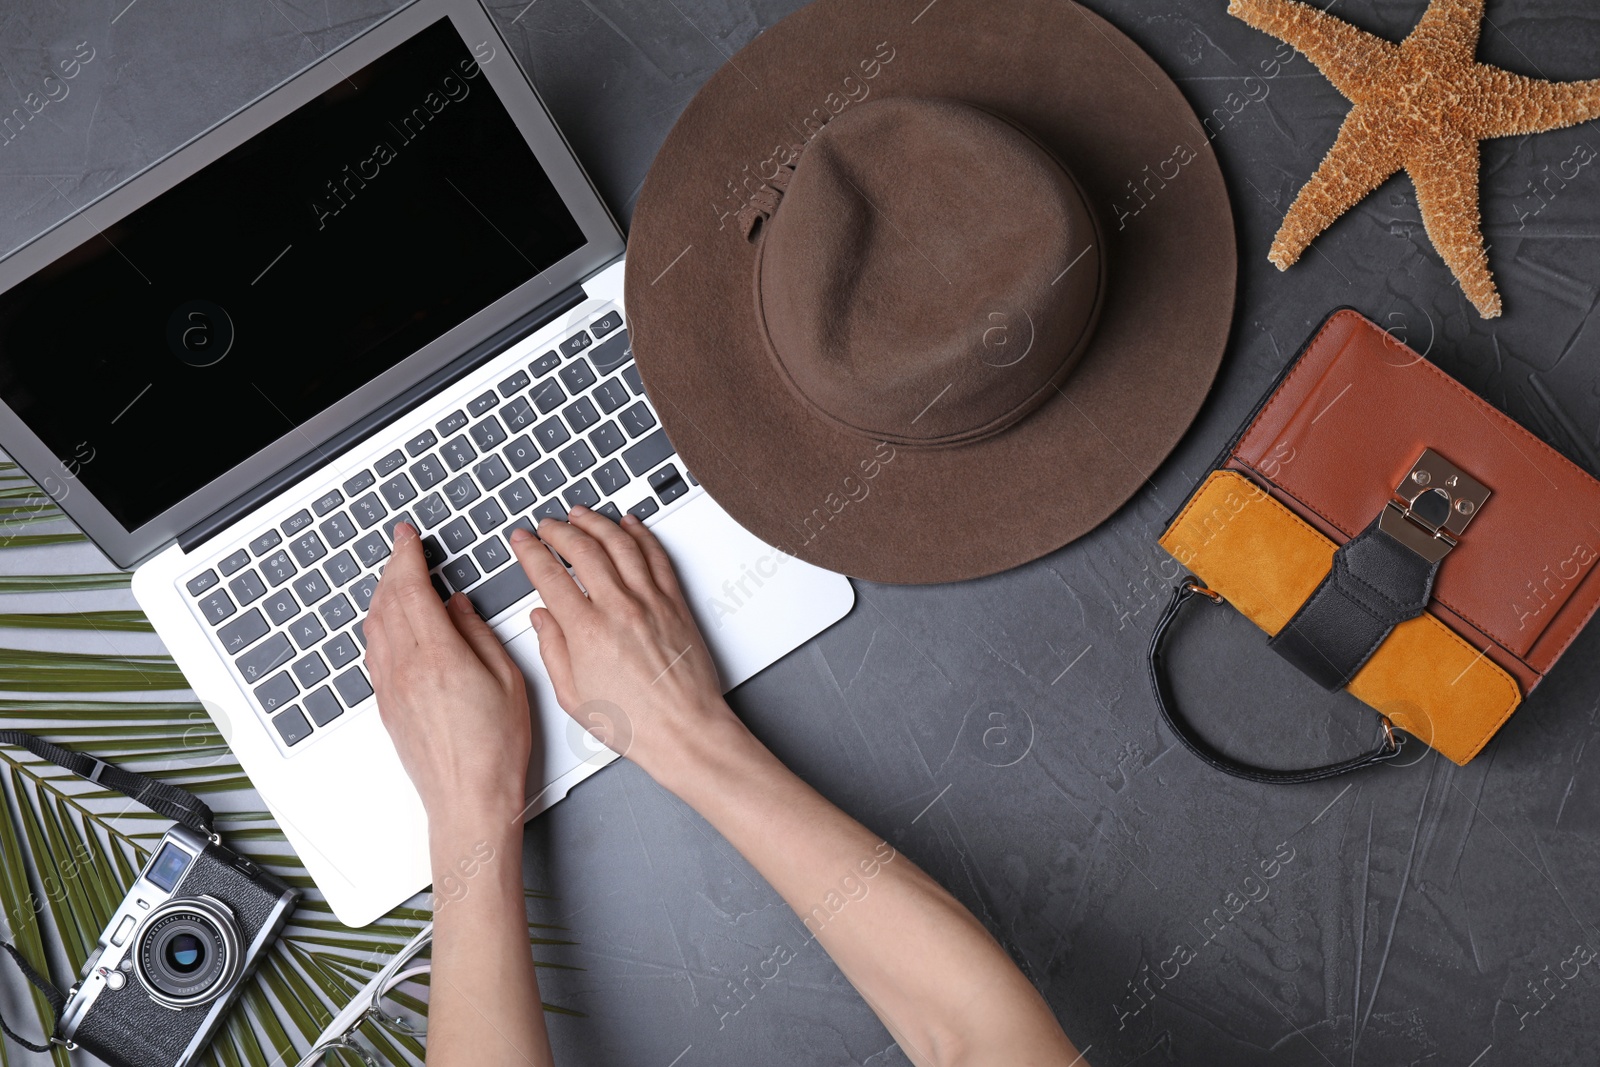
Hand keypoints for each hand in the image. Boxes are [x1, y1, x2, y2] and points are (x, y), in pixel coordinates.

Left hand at [364, 523, 531, 823]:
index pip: (412, 589)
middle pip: (386, 602)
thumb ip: (478, 634)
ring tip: (396, 578)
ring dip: (382, 593)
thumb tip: (457, 607)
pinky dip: (380, 624)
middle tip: (402, 547)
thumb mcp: (507, 679)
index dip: (408, 556)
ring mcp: (390, 688)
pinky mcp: (387, 706)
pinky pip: (374, 651)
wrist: (468, 800)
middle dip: (393, 567)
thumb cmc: (495, 750)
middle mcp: (405, 669)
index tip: (409, 536)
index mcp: (438, 656)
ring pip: (374, 626)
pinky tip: (391, 622)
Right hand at [510, 507, 740, 785]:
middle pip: (583, 549)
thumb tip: (541, 619)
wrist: (685, 732)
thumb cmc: (635, 724)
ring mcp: (650, 602)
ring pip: (620, 543)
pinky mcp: (675, 604)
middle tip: (547, 524)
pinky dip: (640, 534)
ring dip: (596, 522)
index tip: (522, 540)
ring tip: (581, 514)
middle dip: (559, 529)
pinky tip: (630, 524)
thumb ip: (552, 651)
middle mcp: (618, 609)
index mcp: (586, 632)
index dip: (531, 551)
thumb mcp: (573, 697)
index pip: (549, 575)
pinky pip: (656, 556)